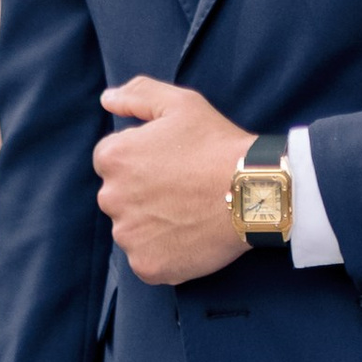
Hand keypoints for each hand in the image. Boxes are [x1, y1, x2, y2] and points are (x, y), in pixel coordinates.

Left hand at [94, 76, 249, 284]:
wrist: (254, 192)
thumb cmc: (218, 145)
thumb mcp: (181, 103)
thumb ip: (137, 95)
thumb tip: (107, 100)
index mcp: (114, 158)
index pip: (113, 160)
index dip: (144, 159)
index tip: (172, 163)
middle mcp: (111, 198)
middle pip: (120, 196)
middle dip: (143, 192)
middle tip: (183, 188)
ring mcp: (128, 236)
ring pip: (132, 229)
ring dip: (152, 223)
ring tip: (190, 212)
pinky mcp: (147, 266)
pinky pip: (147, 259)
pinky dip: (164, 252)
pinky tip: (190, 235)